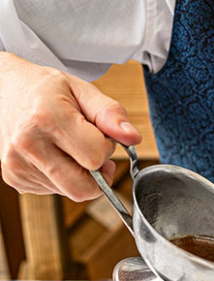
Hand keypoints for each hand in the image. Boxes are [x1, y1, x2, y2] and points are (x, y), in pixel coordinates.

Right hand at [0, 52, 141, 201]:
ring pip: (70, 192)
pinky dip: (60, 177)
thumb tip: (133, 138)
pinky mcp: (14, 178)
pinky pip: (53, 191)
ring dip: (77, 174)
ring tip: (64, 146)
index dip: (104, 148)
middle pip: (83, 188)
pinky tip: (50, 154)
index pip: (96, 158)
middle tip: (89, 150)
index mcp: (47, 117)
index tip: (97, 133)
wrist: (1, 88)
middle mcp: (27, 143)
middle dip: (95, 174)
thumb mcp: (81, 90)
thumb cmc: (45, 90)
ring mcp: (17, 164)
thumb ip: (111, 114)